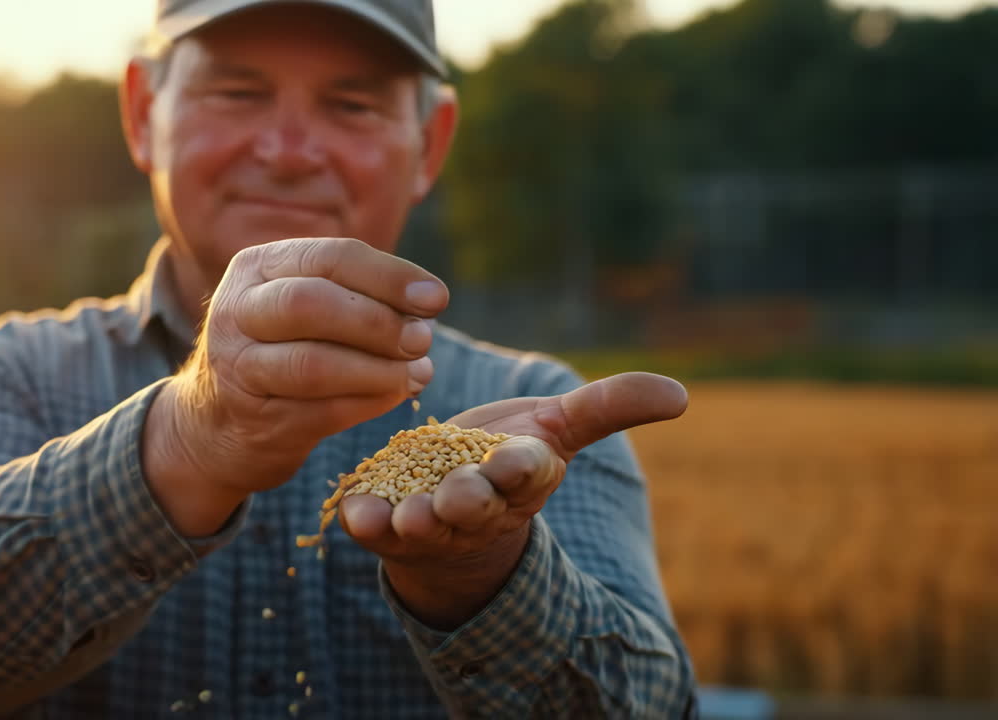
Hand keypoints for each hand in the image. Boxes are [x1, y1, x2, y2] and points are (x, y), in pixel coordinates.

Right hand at [145, 237, 448, 533]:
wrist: (215, 422)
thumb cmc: (281, 350)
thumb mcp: (304, 306)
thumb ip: (358, 295)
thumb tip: (428, 303)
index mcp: (257, 267)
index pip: (331, 257)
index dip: (389, 276)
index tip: (437, 298)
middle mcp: (237, 310)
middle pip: (311, 304)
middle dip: (378, 321)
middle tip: (422, 339)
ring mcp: (237, 367)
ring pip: (313, 364)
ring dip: (378, 369)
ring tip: (417, 373)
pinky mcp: (252, 419)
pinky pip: (321, 412)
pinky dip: (369, 403)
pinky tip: (395, 395)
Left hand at [339, 372, 687, 627]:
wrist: (449, 506)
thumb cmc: (503, 457)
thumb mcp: (555, 428)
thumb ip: (608, 407)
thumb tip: (681, 395)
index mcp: (520, 477)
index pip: (526, 473)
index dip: (522, 468)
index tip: (519, 458)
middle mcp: (477, 505)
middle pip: (475, 504)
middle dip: (468, 500)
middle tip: (458, 496)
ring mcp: (428, 520)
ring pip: (423, 522)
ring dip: (415, 520)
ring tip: (405, 515)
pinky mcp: (384, 522)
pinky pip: (373, 527)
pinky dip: (363, 522)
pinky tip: (351, 513)